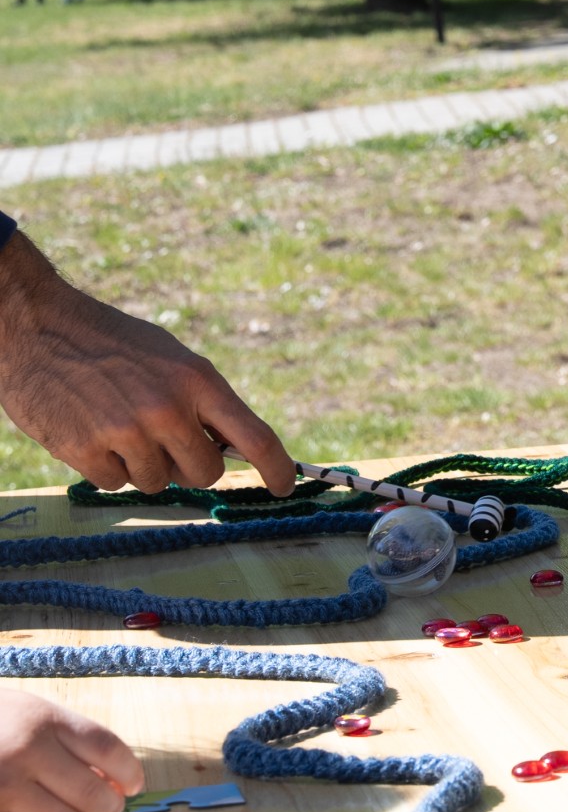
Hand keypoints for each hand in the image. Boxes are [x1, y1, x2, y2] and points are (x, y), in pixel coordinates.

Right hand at [0, 232, 295, 495]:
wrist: (37, 326)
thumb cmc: (113, 343)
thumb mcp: (171, 359)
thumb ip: (204, 401)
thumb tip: (231, 448)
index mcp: (198, 381)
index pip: (255, 437)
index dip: (277, 469)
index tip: (285, 485)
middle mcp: (167, 409)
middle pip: (205, 473)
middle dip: (190, 465)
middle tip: (165, 440)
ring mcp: (125, 432)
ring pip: (157, 482)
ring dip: (143, 464)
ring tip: (119, 425)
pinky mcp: (84, 450)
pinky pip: (115, 484)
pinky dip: (107, 467)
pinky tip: (92, 433)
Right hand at [0, 690, 142, 811]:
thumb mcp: (32, 715)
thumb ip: (71, 742)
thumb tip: (115, 780)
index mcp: (45, 721)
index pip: (108, 749)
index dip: (130, 772)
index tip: (135, 785)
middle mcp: (26, 753)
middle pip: (93, 792)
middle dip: (109, 807)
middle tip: (108, 809)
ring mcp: (2, 787)